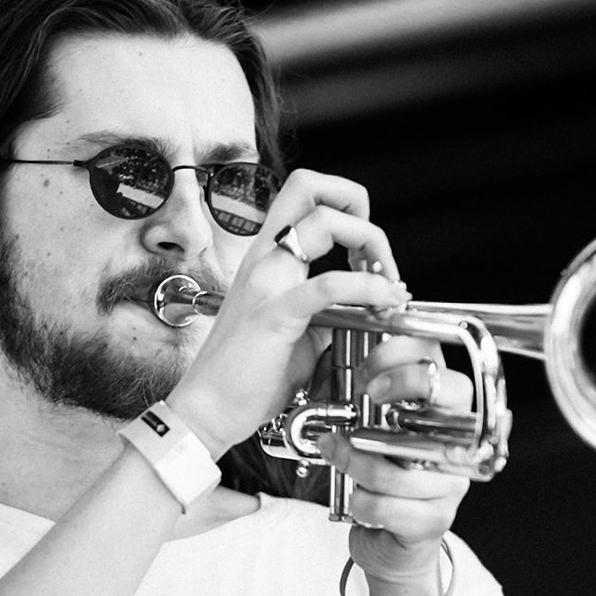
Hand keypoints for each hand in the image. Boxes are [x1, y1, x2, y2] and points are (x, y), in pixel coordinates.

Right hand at [167, 169, 407, 455]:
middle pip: (310, 185)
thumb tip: (361, 311)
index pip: (303, 195)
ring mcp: (266, 281)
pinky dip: (370, 289)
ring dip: (371, 242)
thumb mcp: (296, 335)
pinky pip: (329, 284)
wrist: (207, 410)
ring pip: (325, 221)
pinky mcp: (275, 313)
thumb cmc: (243, 378)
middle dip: (358, 205)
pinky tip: (385, 305)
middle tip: (378, 256)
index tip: (366, 254)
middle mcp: (263, 258)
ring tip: (388, 283)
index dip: (345, 209)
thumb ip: (326, 316)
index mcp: (265, 258)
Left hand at [319, 334, 475, 595]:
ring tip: (335, 453)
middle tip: (368, 395)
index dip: (401, 354)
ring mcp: (451, 482)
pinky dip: (362, 502)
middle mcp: (458, 441)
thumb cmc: (383, 480)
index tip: (366, 370)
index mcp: (443, 410)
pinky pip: (391, 505)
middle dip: (403, 384)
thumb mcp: (376, 428)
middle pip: (452, 394)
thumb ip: (370, 394)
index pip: (439, 360)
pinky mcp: (435, 519)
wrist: (392, 544)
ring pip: (403, 461)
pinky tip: (356, 498)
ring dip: (356, 459)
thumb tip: (339, 355)